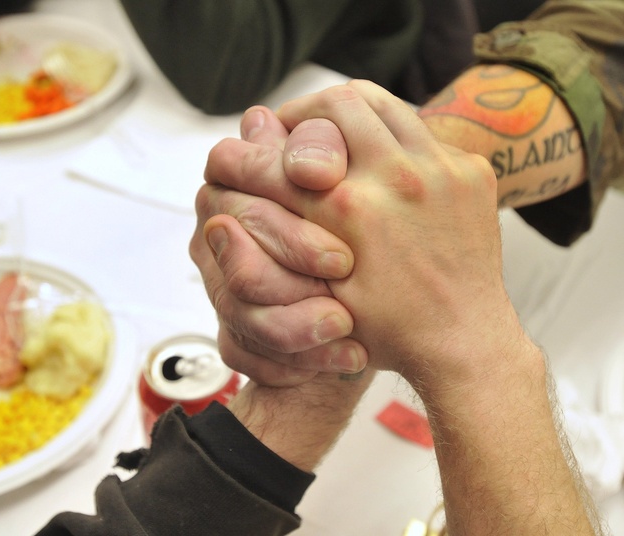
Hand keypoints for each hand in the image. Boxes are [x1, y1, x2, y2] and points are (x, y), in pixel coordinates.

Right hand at [208, 81, 517, 386]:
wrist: (462, 341)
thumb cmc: (385, 324)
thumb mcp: (318, 284)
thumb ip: (289, 226)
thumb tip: (261, 166)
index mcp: (348, 208)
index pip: (295, 143)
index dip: (273, 136)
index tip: (266, 138)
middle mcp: (396, 178)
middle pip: (342, 101)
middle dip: (313, 110)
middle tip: (298, 126)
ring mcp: (440, 170)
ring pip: (386, 103)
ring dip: (354, 114)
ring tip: (336, 134)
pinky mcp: (471, 172)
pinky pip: (424, 132)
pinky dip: (395, 140)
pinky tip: (383, 167)